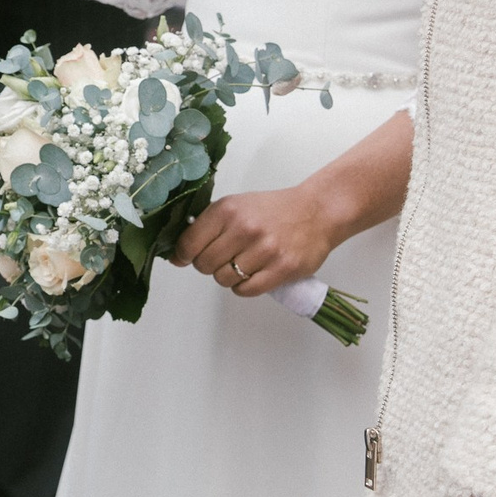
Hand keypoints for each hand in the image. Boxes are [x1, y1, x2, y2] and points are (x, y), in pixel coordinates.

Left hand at [172, 184, 340, 295]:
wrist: (316, 212)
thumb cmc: (273, 210)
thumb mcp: (237, 206)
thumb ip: (208, 226)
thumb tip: (178, 254)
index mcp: (228, 210)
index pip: (189, 243)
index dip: (183, 254)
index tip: (185, 257)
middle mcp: (244, 229)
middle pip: (204, 264)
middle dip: (207, 265)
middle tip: (220, 258)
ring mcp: (265, 250)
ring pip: (224, 279)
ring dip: (228, 276)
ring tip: (241, 264)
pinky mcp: (283, 269)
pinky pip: (246, 290)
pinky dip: (243, 287)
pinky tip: (251, 275)